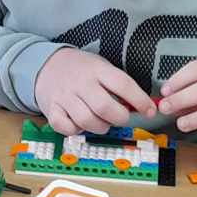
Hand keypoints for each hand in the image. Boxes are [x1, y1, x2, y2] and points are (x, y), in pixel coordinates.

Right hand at [33, 49, 154, 135]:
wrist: (46, 65)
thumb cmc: (81, 70)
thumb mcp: (101, 67)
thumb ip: (119, 85)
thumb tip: (144, 106)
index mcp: (97, 69)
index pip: (123, 85)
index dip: (140, 100)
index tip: (150, 111)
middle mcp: (81, 83)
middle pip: (104, 107)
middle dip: (119, 118)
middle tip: (121, 117)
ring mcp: (64, 97)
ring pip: (87, 121)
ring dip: (100, 127)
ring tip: (102, 121)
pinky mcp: (52, 110)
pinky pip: (66, 128)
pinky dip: (76, 130)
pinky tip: (80, 123)